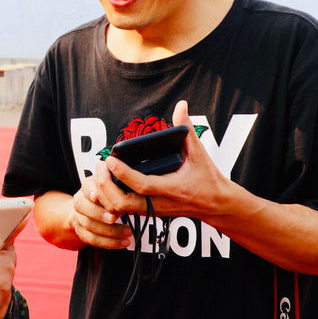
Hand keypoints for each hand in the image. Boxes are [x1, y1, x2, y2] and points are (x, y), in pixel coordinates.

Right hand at [69, 166, 133, 248]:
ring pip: (89, 226)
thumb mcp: (110, 182)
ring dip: (109, 231)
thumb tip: (114, 166)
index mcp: (87, 186)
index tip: (98, 196)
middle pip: (83, 207)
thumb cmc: (105, 194)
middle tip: (116, 217)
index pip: (86, 187)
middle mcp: (79, 201)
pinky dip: (108, 243)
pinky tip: (123, 243)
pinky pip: (92, 240)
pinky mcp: (82, 232)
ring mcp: (79, 218)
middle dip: (99, 213)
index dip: (92, 191)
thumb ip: (113, 178)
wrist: (87, 208)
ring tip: (128, 232)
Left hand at [102, 100, 228, 218]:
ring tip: (101, 171)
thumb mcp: (199, 153)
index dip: (123, 173)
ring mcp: (152, 210)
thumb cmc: (208, 179)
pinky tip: (106, 182)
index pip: (142, 184)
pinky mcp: (148, 212)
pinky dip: (110, 199)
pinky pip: (123, 210)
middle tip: (101, 164)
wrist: (217, 206)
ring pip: (119, 209)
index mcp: (172, 189)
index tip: (110, 158)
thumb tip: (181, 106)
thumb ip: (186, 129)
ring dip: (105, 192)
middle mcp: (159, 203)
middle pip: (122, 203)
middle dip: (106, 185)